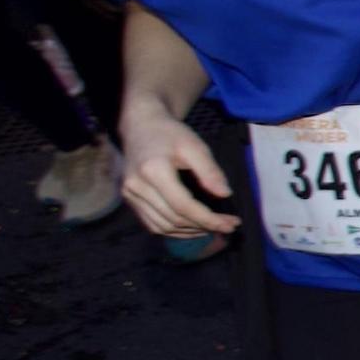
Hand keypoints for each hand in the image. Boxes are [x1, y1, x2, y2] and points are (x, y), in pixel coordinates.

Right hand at [117, 104, 240, 237]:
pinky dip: (174, 230)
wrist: (141, 127)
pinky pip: (152, 224)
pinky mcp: (129, 199)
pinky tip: (193, 228)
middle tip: (228, 226)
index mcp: (153, 170)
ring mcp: (129, 194)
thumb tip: (225, 195)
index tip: (231, 224)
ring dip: (190, 232)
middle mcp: (137, 186)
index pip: (183, 206)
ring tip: (213, 228)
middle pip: (173, 219)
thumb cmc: (171, 134)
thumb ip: (210, 171)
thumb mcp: (195, 146)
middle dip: (204, 227)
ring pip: (162, 226)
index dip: (208, 219)